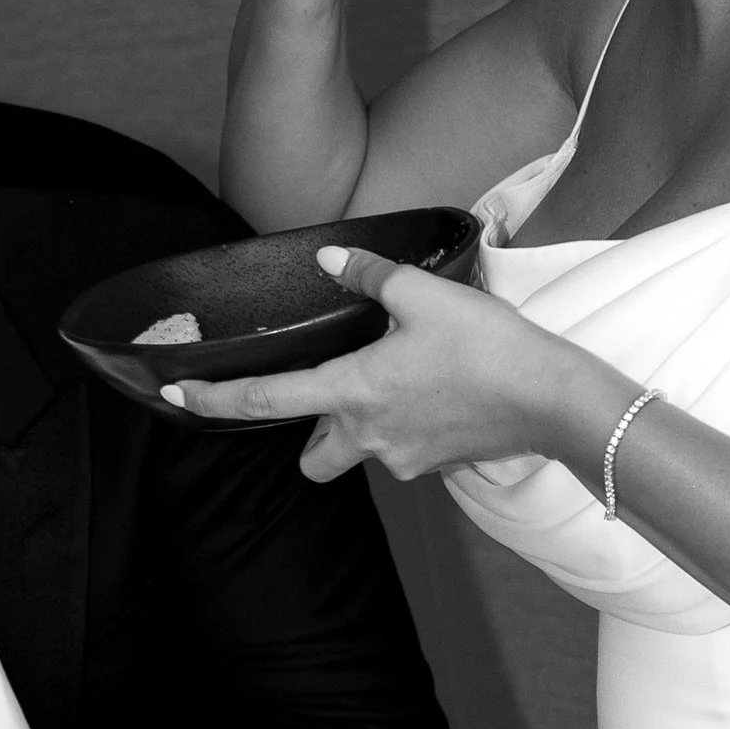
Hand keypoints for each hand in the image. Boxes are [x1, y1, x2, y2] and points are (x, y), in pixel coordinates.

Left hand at [166, 247, 585, 482]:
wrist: (552, 400)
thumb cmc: (488, 347)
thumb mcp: (424, 296)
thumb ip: (369, 278)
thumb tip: (327, 262)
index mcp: (352, 393)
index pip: (264, 401)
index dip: (213, 401)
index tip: (177, 399)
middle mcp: (368, 437)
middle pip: (311, 459)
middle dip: (307, 438)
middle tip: (325, 399)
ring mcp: (403, 459)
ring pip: (360, 453)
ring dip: (363, 427)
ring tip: (400, 384)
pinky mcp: (437, 466)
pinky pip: (403, 451)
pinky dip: (407, 427)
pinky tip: (438, 394)